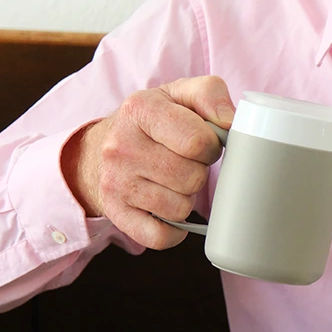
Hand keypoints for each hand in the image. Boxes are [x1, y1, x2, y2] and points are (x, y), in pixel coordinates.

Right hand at [61, 76, 234, 247]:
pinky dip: (174, 230)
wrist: (100, 146)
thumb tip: (231, 120)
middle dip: (199, 171)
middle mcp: (121, 146)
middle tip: (187, 162)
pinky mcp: (115, 213)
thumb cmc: (153, 120)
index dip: (211, 146)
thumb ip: (210, 95)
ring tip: (174, 180)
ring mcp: (116, 182)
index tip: (204, 143)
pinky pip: (160, 237)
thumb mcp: (179, 94)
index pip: (197, 141)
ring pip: (180, 209)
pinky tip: (169, 209)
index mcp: (140, 109)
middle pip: (192, 178)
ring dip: (186, 197)